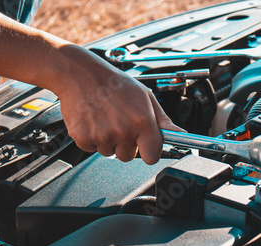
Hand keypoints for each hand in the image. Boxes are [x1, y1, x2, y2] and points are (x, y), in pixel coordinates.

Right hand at [55, 45, 182, 162]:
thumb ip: (163, 120)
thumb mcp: (145, 97)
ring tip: (105, 118)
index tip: (145, 145)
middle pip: (129, 156)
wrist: (80, 74)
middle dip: (126, 144)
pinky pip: (92, 149)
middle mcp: (123, 130)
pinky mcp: (83, 138)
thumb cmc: (114, 84)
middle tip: (120, 123)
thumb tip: (180, 134)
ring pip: (110, 153)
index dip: (149, 151)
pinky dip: (91, 138)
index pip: (151, 156)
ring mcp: (102, 136)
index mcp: (142, 121)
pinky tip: (93, 121)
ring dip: (109, 141)